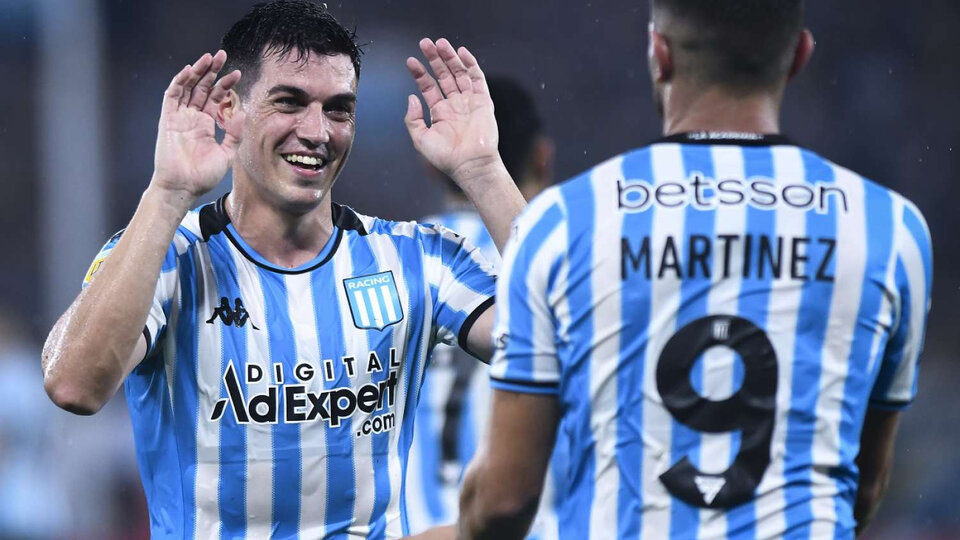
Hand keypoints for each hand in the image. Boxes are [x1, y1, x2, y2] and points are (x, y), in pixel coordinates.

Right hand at [152, 50, 242, 199]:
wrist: (182, 187)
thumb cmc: (203, 175)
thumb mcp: (226, 154)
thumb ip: (234, 134)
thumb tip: (243, 111)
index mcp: (207, 124)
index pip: (216, 98)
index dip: (226, 85)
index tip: (237, 73)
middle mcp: (193, 117)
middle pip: (202, 87)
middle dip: (212, 71)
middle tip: (222, 55)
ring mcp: (180, 117)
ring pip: (188, 87)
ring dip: (198, 71)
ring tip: (209, 57)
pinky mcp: (168, 119)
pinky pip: (172, 96)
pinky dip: (180, 82)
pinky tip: (190, 71)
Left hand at [404, 38, 502, 183]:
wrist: (470, 165)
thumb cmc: (446, 157)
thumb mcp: (421, 139)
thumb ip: (413, 119)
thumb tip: (411, 98)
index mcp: (440, 113)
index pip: (429, 87)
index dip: (420, 73)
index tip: (411, 61)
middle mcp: (454, 105)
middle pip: (444, 75)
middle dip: (435, 59)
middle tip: (425, 43)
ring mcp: (469, 102)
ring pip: (459, 74)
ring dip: (450, 58)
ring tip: (440, 43)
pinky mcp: (482, 102)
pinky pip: (477, 79)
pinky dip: (471, 65)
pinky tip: (462, 53)